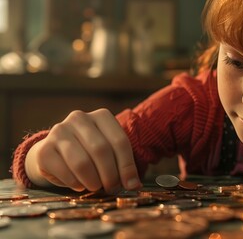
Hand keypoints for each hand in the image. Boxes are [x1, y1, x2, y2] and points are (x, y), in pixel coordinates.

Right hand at [25, 109, 141, 192]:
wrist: (57, 154)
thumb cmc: (91, 154)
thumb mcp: (111, 154)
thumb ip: (124, 166)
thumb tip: (134, 185)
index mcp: (101, 116)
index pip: (120, 141)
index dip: (127, 166)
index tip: (131, 185)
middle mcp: (79, 118)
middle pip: (101, 150)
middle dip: (110, 175)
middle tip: (112, 188)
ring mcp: (59, 131)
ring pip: (82, 162)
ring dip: (93, 181)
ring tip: (96, 187)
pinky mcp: (44, 149)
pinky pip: (64, 172)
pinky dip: (75, 183)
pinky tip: (79, 185)